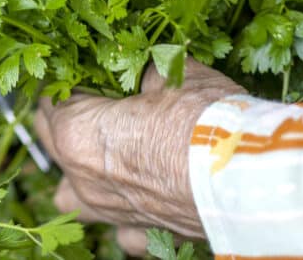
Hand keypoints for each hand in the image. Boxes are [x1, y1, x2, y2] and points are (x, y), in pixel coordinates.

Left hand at [34, 59, 244, 251]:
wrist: (251, 178)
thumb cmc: (205, 118)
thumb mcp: (175, 73)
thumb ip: (148, 70)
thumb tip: (145, 67)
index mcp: (77, 133)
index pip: (51, 102)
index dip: (67, 83)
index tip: (84, 72)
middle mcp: (83, 179)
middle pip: (52, 144)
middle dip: (64, 122)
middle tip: (90, 102)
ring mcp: (111, 212)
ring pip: (72, 197)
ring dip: (80, 177)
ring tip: (103, 158)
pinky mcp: (145, 234)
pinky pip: (122, 229)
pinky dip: (126, 215)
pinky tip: (143, 197)